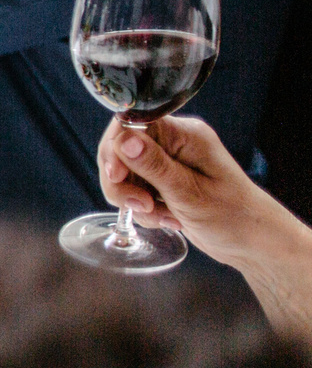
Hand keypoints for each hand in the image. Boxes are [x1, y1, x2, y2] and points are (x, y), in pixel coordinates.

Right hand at [101, 116, 311, 343]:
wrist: (252, 243)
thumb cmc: (233, 216)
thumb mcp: (189, 192)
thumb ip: (154, 165)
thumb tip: (124, 139)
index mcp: (185, 135)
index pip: (131, 124)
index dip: (116, 148)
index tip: (117, 176)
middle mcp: (174, 144)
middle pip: (120, 151)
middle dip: (122, 183)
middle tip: (142, 205)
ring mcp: (168, 164)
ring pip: (124, 176)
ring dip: (134, 201)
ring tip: (162, 216)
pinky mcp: (164, 183)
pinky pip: (134, 192)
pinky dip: (143, 211)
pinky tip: (167, 219)